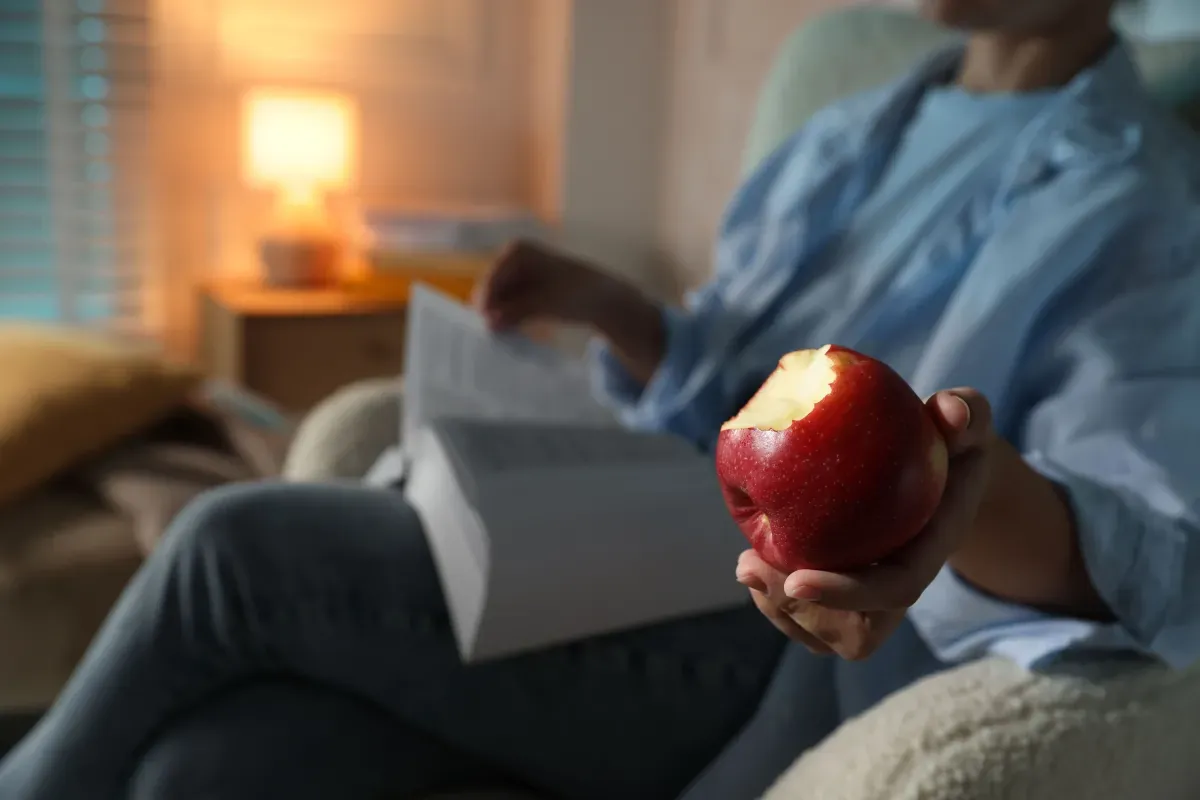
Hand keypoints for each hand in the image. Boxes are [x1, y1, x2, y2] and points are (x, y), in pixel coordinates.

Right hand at [473, 239, 625, 331]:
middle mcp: (513, 257)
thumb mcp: (543, 304)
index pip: (492, 280)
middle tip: (493, 334)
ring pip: (500, 297)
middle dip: (493, 310)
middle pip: (493, 287)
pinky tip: (512, 329)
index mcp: (516, 251)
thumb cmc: (576, 294)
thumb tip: (489, 323)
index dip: (487, 303)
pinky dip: (510, 315)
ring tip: (503, 334)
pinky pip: (509, 302)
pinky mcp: (525, 287)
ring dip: (501, 315)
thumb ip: (514, 312)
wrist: (603, 297)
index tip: (486, 327)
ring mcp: (518, 272)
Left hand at [736, 389, 995, 659]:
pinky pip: (807, 617)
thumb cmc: (950, 444)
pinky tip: (749, 563)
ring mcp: (870, 596)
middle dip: (803, 612)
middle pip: (853, 631)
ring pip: (824, 634)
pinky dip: (774, 598)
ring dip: (780, 610)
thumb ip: (966, 413)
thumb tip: (949, 409)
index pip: (895, 589)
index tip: (799, 580)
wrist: (944, 475)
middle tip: (753, 568)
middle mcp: (900, 584)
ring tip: (747, 567)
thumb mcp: (965, 423)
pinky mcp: (841, 590)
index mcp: (929, 551)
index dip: (848, 594)